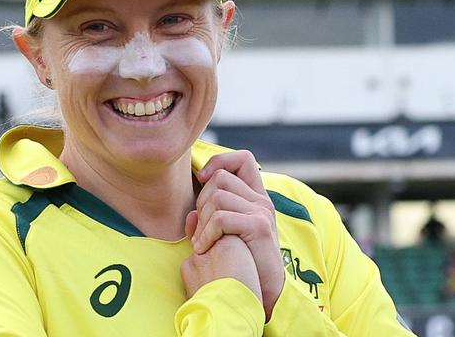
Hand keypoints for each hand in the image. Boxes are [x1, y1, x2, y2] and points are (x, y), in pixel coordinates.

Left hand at [190, 150, 284, 318]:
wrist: (264, 295)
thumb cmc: (242, 267)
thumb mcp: (224, 239)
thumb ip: (208, 224)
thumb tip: (189, 215)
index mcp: (255, 199)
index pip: (242, 159)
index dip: (220, 162)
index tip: (203, 180)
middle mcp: (261, 201)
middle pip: (222, 177)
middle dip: (202, 200)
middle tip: (200, 229)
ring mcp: (261, 212)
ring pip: (218, 196)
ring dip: (202, 220)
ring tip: (201, 242)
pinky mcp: (258, 227)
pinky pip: (221, 218)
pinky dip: (207, 233)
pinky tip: (204, 248)